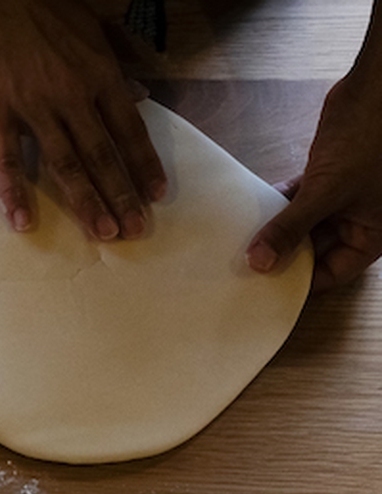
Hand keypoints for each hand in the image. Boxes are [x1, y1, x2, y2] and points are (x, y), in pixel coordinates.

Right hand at [0, 0, 164, 239]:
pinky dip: (16, 193)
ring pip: (66, 164)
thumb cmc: (45, 9)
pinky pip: (9, 160)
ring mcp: (34, 108)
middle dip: (122, 194)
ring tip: (101, 233)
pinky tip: (23, 222)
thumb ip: (118, 64)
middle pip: (103, 155)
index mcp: (99, 75)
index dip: (144, 164)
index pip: (129, 129)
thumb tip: (139, 94)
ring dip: (86, 201)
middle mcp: (73, 97)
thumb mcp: (93, 30)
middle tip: (135, 230)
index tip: (157, 195)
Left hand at [248, 67, 381, 291]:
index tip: (263, 289)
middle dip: (283, 255)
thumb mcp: (327, 191)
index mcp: (372, 234)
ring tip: (241, 243)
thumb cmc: (370, 138)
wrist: (377, 88)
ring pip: (305, 224)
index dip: (300, 282)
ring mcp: (344, 198)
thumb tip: (260, 262)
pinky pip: (301, 200)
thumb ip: (292, 227)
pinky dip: (280, 204)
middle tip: (242, 268)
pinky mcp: (329, 175)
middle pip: (315, 250)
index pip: (333, 273)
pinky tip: (254, 210)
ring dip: (277, 230)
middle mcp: (359, 219)